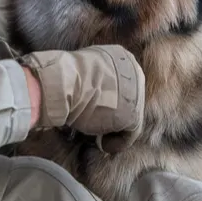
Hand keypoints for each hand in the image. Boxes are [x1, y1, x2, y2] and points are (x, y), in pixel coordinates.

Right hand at [20, 46, 144, 150]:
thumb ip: (94, 80)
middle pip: (126, 99)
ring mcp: (137, 92)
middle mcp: (134, 71)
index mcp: (122, 56)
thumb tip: (89, 95)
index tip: (95, 109)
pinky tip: (102, 144)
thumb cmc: (65, 77)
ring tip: (97, 136)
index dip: (108, 99)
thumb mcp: (84, 71)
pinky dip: (116, 142)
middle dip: (113, 114)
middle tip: (97, 125)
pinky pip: (129, 134)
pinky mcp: (134, 114)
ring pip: (127, 116)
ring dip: (113, 128)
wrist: (65, 83)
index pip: (120, 82)